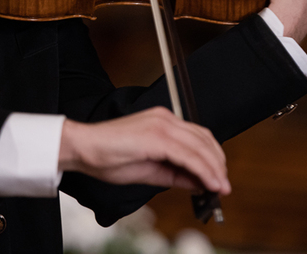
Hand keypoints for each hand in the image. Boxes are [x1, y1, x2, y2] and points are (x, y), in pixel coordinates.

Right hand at [58, 107, 229, 194]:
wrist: (84, 149)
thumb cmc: (108, 158)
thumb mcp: (150, 170)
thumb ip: (175, 174)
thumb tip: (198, 183)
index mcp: (162, 122)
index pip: (198, 137)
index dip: (212, 158)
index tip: (219, 179)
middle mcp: (165, 118)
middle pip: (204, 140)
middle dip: (218, 165)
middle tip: (223, 186)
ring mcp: (161, 125)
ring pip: (200, 147)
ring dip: (214, 170)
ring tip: (220, 188)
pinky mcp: (157, 136)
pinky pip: (188, 155)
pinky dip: (203, 170)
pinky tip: (209, 184)